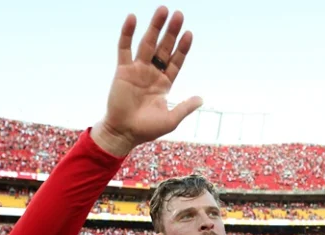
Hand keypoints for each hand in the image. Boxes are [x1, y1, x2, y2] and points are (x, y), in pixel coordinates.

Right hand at [92, 6, 202, 156]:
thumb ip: (185, 107)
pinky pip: (124, 48)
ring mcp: (137, 70)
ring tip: (163, 10)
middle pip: (163, 48)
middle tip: (179, 14)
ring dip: (154, 27)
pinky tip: (132, 18)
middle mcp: (151, 73)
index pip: (176, 61)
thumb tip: (201, 98)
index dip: (182, 48)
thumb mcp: (171, 119)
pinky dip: (127, 33)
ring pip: (147, 43)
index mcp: (164, 83)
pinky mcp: (122, 70)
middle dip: (171, 32)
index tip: (189, 33)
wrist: (124, 133)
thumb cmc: (147, 129)